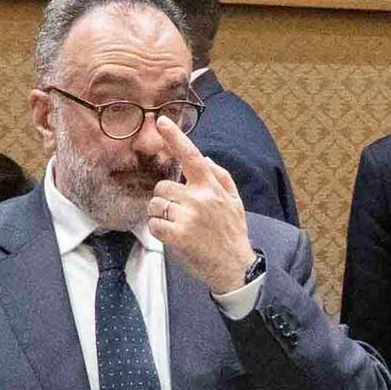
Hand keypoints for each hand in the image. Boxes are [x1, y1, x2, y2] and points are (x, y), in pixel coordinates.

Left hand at [139, 133, 256, 300]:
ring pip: (156, 205)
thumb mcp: (235, 202)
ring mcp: (189, 217)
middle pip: (162, 187)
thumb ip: (221, 177)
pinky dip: (157, 231)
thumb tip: (205, 157)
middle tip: (177, 214)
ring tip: (175, 226)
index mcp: (211, 187)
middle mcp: (199, 198)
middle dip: (164, 199)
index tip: (161, 121)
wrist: (236, 267)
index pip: (191, 156)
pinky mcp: (179, 236)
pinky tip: (171, 236)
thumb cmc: (233, 234)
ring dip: (159, 215)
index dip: (175, 137)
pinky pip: (154, 224)